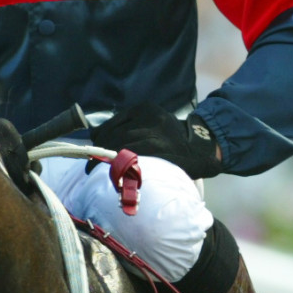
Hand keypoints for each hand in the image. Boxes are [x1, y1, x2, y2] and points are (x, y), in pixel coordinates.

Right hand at [91, 105, 222, 179]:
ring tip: (95, 155)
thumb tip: (122, 184)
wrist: (200, 142)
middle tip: (92, 168)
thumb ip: (149, 176)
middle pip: (118, 141)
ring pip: (117, 129)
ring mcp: (150, 115)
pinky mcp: (145, 108)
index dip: (109, 164)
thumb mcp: (172, 174)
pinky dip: (107, 128)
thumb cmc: (185, 165)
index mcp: (160, 147)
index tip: (96, 173)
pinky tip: (100, 138)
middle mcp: (154, 128)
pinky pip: (119, 118)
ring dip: (102, 142)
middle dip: (103, 155)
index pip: (126, 153)